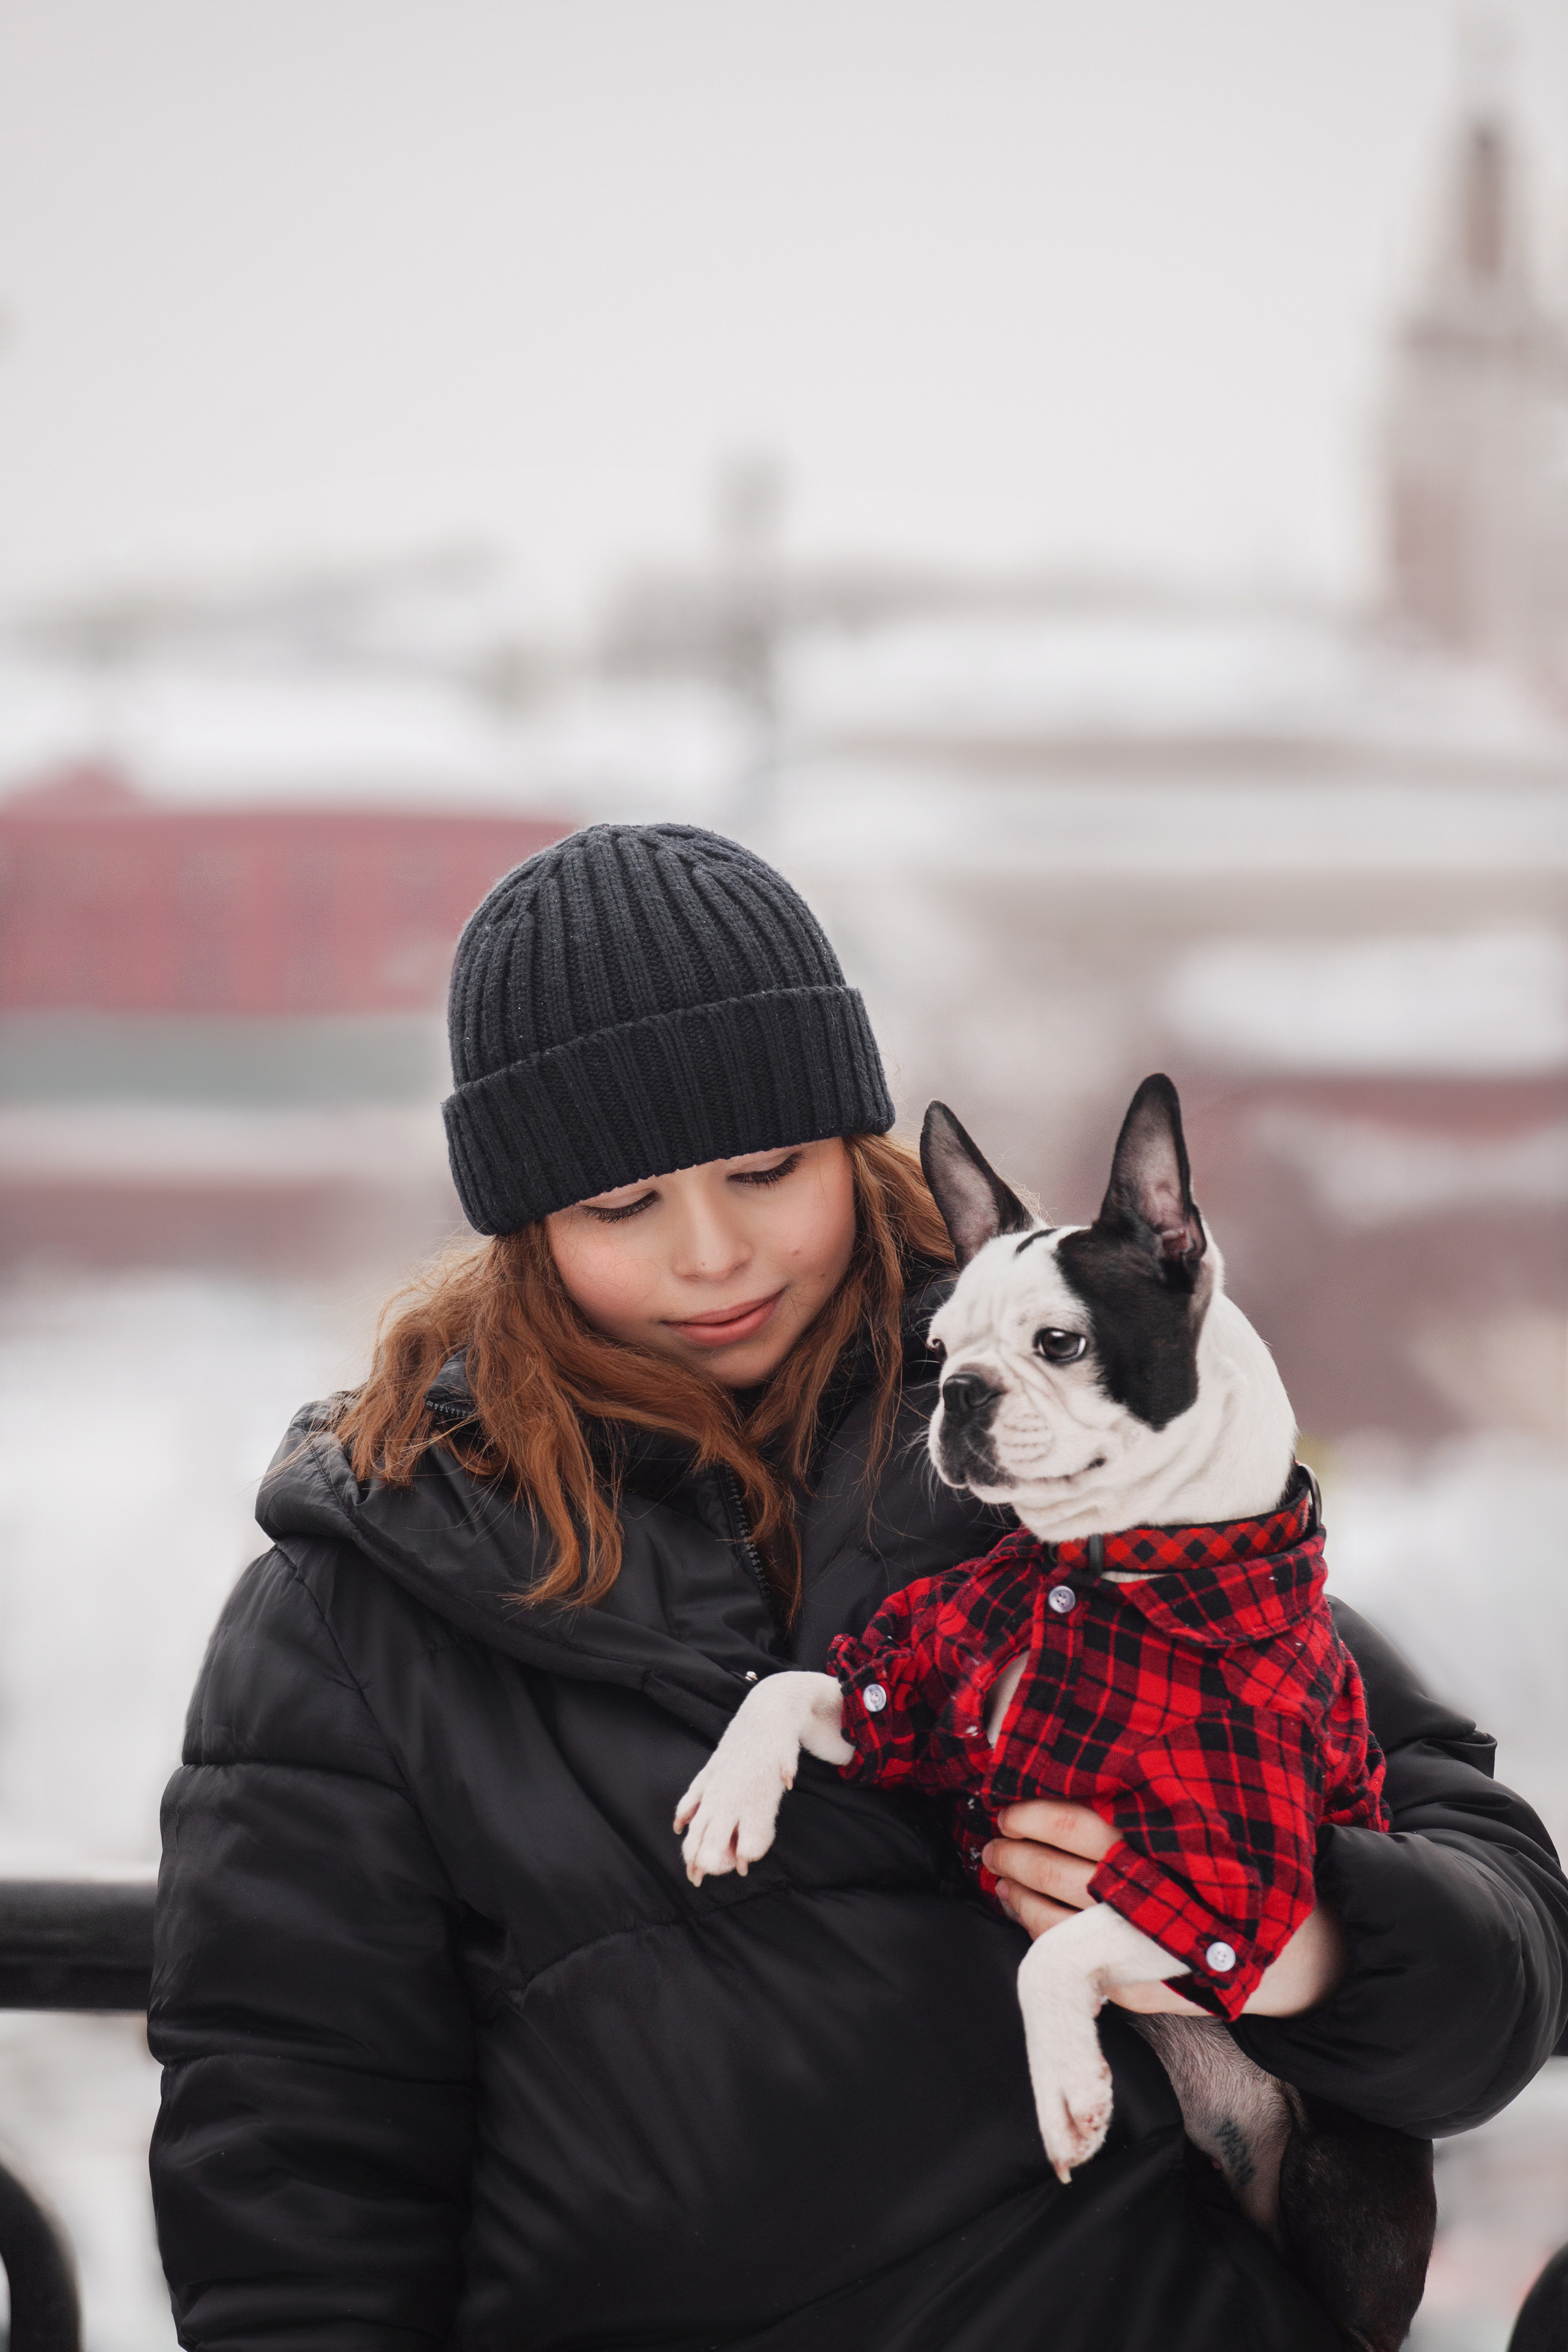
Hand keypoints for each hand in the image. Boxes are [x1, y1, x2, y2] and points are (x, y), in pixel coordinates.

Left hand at [982, 1800, 1346, 2017]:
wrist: (1300, 1948)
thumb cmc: (1239, 1871)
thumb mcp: (1202, 1825)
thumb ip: (1148, 1807)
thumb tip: (1070, 1774)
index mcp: (1165, 1848)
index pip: (1078, 1826)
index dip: (1032, 1817)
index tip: (1006, 1809)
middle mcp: (1155, 1897)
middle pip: (1059, 1874)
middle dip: (1014, 1858)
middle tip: (991, 1845)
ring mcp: (1151, 1950)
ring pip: (1060, 1926)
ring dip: (1020, 1900)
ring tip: (1001, 1880)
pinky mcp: (1152, 1990)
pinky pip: (1083, 1972)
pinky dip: (1048, 1948)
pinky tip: (1030, 1925)